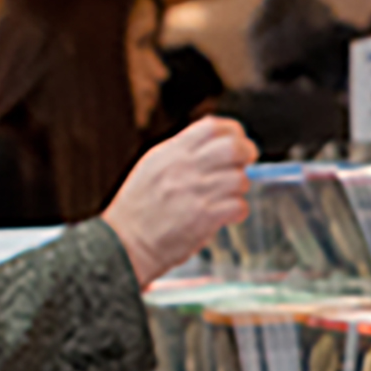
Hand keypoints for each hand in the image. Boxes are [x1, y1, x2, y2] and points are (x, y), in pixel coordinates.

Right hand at [103, 116, 256, 286]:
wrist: (124, 243)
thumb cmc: (140, 207)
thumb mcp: (153, 166)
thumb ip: (182, 152)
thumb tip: (215, 142)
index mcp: (172, 152)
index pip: (213, 127)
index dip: (233, 132)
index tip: (238, 141)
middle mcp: (184, 169)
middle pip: (233, 148)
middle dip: (246, 154)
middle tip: (245, 164)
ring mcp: (195, 193)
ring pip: (239, 179)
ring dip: (239, 188)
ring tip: (226, 196)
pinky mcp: (204, 218)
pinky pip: (238, 206)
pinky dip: (237, 212)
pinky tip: (226, 216)